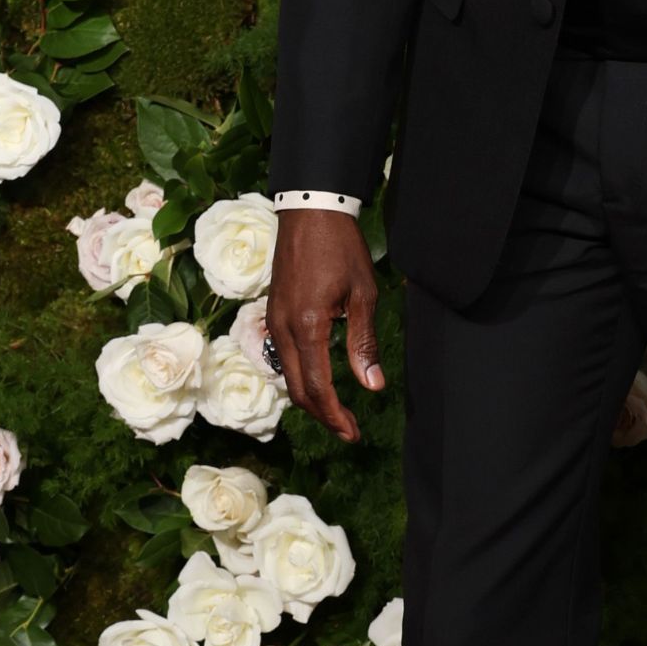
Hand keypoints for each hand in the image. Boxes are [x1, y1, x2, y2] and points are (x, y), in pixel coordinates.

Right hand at [265, 207, 384, 443]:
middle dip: (322, 415)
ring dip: (311, 398)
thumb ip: (364, 343)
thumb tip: (372, 386)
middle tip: (349, 431)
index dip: (334, 416)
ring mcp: (274, 321)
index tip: (352, 434)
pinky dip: (301, 377)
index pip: (317, 387)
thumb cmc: (341, 248)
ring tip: (338, 412)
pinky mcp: (274, 313)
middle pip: (297, 389)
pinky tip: (321, 380)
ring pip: (287, 376)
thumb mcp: (363, 294)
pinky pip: (283, 357)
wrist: (309, 211)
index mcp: (307, 326)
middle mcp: (283, 328)